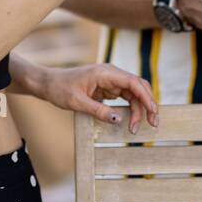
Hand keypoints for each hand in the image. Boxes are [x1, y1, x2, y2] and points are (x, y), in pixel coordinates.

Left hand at [37, 63, 158, 133]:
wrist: (48, 83)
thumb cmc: (60, 89)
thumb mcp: (77, 103)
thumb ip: (98, 111)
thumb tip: (119, 120)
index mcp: (105, 73)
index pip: (133, 82)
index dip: (146, 97)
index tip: (152, 112)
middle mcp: (111, 74)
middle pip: (137, 87)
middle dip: (147, 104)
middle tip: (153, 123)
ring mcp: (110, 80)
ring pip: (133, 93)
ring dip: (138, 109)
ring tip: (136, 128)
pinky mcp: (107, 88)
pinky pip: (124, 97)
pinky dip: (130, 108)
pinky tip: (132, 120)